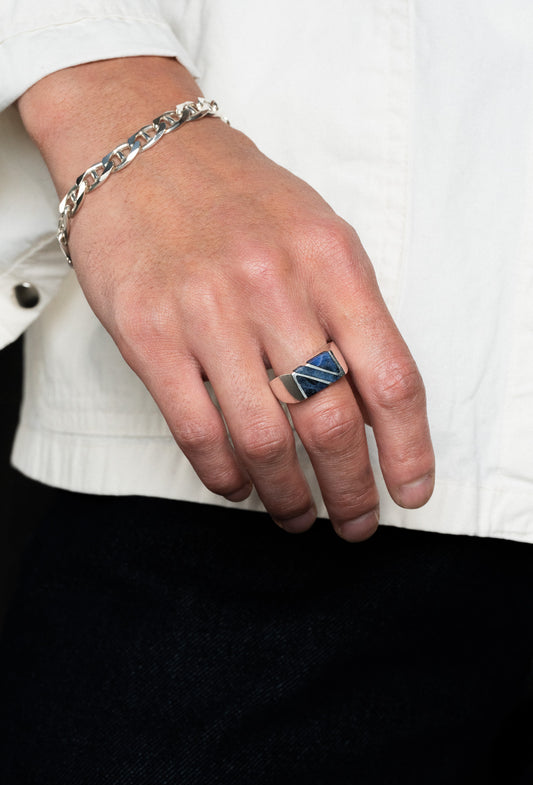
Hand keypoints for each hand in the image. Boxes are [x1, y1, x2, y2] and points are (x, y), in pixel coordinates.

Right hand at [19, 57, 434, 540]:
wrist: (141, 149)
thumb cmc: (237, 198)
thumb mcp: (319, 235)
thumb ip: (352, 313)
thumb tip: (372, 406)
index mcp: (333, 262)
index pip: (391, 378)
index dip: (408, 451)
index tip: (410, 491)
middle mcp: (275, 288)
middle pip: (331, 422)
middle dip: (350, 491)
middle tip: (353, 521)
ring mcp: (208, 312)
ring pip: (264, 439)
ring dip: (286, 496)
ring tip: (295, 515)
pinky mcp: (150, 334)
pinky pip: (196, 430)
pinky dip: (223, 475)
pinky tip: (237, 486)